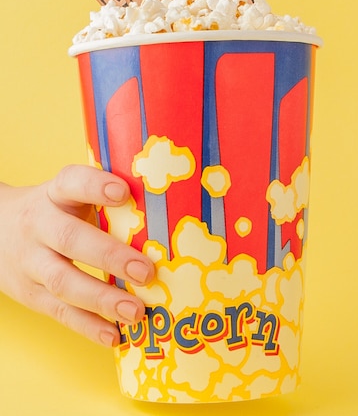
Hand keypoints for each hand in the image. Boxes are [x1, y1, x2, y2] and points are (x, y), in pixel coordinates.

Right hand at [0, 165, 154, 346]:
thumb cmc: (58, 210)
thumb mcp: (73, 195)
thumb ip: (107, 200)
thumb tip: (168, 211)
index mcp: (56, 193)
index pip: (72, 183)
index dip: (95, 187)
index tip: (123, 192)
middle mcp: (39, 225)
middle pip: (70, 240)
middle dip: (110, 257)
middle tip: (146, 272)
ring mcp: (30, 262)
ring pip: (63, 282)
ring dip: (102, 300)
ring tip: (136, 311)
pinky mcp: (29, 294)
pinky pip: (59, 312)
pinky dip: (88, 326)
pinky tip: (114, 335)